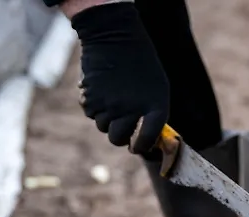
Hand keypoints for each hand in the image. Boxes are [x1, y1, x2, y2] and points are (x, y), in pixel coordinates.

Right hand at [70, 2, 169, 153]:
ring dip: (107, 118)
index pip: (147, 140)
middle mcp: (131, 111)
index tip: (137, 147)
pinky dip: (95, 107)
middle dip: (120, 137)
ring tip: (114, 97)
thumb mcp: (158, 88)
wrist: (114, 37)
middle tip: (122, 128)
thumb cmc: (141, 64)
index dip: (141, 147)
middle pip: (118, 139)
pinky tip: (102, 90)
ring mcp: (109, 107)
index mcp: (155, 108)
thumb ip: (153, 114)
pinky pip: (91, 114)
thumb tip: (146, 140)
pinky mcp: (90, 100)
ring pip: (103, 127)